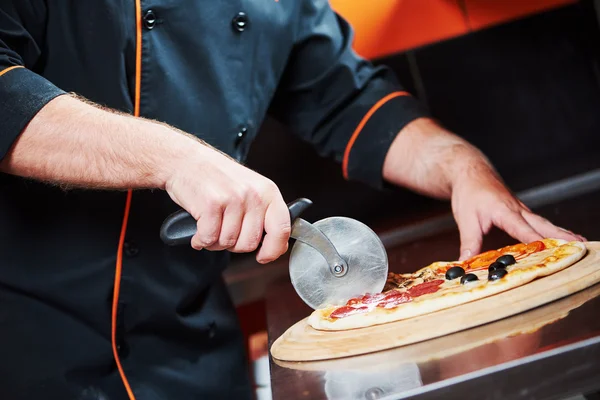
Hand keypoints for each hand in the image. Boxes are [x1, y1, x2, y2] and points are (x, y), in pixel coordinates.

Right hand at [164, 143, 290, 263]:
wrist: (186, 161)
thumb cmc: (217, 177)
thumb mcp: (250, 189)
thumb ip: (265, 214)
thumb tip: (276, 245)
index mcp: (268, 192)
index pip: (282, 229)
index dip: (273, 250)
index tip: (264, 257)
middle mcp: (254, 195)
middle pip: (250, 243)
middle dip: (233, 244)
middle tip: (224, 230)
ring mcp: (234, 199)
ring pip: (228, 243)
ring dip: (215, 241)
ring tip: (210, 225)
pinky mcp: (212, 205)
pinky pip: (209, 238)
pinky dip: (200, 240)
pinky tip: (198, 230)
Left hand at [382, 118, 583, 260]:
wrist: (470, 170)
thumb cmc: (469, 191)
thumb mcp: (465, 219)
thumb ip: (469, 242)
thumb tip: (466, 263)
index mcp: (505, 211)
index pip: (524, 230)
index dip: (536, 242)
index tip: (549, 252)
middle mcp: (518, 210)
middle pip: (543, 226)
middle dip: (562, 237)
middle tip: (580, 247)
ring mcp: (521, 209)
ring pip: (545, 223)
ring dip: (562, 233)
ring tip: (580, 243)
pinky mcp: (520, 210)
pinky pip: (539, 222)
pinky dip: (552, 230)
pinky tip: (561, 236)